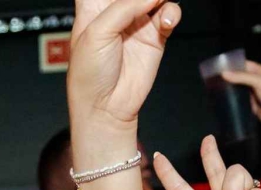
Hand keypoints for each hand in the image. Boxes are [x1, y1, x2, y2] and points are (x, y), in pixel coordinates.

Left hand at [69, 0, 181, 132]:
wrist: (106, 107)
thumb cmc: (89, 75)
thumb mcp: (97, 33)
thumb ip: (124, 6)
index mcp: (92, 5)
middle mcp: (115, 10)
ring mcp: (137, 21)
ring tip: (160, 5)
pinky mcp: (155, 35)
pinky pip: (169, 13)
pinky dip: (171, 13)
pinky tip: (165, 20)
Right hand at [218, 60, 260, 129]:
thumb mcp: (259, 82)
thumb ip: (242, 77)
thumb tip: (224, 74)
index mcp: (259, 71)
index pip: (243, 64)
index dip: (232, 64)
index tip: (218, 67)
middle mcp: (255, 80)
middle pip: (239, 76)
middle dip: (228, 77)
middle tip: (214, 79)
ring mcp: (252, 92)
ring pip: (237, 88)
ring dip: (229, 88)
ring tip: (215, 88)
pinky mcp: (249, 103)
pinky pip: (238, 99)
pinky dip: (232, 99)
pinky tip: (222, 100)